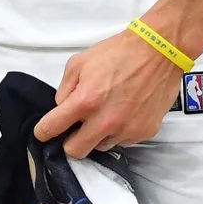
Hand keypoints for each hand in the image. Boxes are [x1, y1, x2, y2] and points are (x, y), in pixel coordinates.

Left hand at [34, 28, 186, 157]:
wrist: (159, 52)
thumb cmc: (120, 53)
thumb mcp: (80, 62)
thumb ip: (65, 88)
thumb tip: (62, 107)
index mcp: (85, 101)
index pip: (52, 129)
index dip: (43, 131)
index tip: (44, 132)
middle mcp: (105, 121)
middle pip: (75, 151)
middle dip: (70, 141)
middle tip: (76, 128)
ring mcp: (126, 130)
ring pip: (100, 147)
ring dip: (97, 135)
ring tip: (106, 113)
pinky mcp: (144, 133)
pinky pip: (123, 141)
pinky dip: (118, 132)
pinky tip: (124, 112)